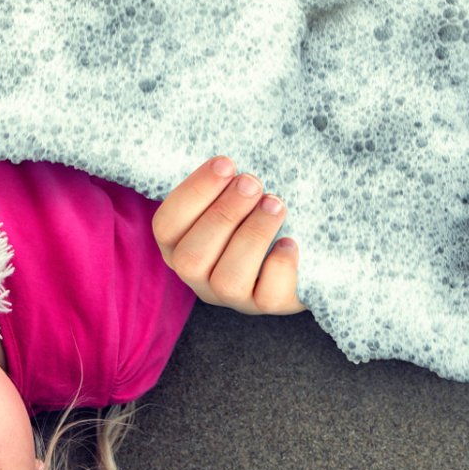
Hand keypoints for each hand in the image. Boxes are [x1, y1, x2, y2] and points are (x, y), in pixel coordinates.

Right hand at [151, 156, 306, 314]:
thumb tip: (229, 163)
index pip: (166, 226)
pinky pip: (268, 297)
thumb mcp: (232, 196)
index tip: (226, 164)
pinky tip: (290, 241)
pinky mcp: (267, 306)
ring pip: (227, 281)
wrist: (303, 251)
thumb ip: (223, 184)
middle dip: (224, 214)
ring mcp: (231, 296)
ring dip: (252, 236)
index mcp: (179, 244)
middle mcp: (198, 276)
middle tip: (252, 183)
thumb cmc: (255, 212)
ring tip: (275, 205)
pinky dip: (280, 266)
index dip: (193, 194)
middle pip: (191, 258)